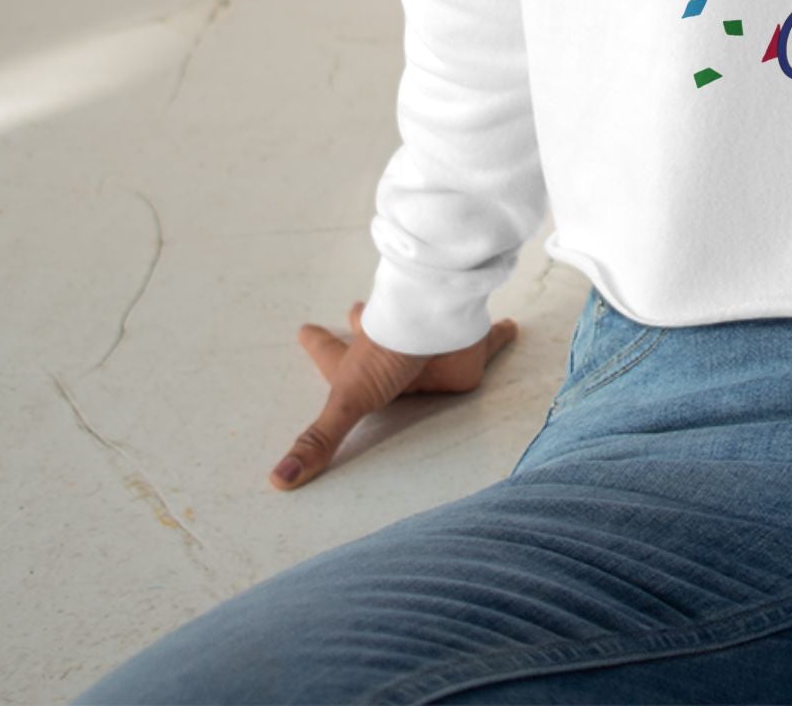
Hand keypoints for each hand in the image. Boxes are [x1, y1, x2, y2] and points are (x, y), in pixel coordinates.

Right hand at [269, 299, 518, 489]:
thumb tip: (277, 482)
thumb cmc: (386, 357)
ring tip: (427, 320)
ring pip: (424, 334)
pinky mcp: (467, 348)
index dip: (317, 345)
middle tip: (354, 309)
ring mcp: (429, 345)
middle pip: (374, 331)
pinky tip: (514, 328)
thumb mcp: (348, 400)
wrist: (433, 322)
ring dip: (422, 326)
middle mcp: (395, 349)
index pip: (331, 355)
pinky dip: (502, 334)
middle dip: (362, 321)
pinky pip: (491, 339)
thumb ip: (319, 441)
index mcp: (362, 362)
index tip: (303, 328)